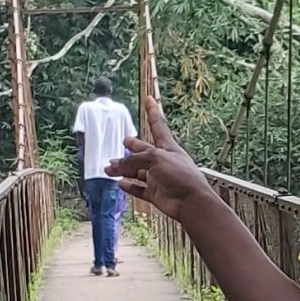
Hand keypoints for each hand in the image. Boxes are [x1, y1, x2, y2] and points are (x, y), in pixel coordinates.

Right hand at [110, 95, 210, 225]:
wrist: (190, 202)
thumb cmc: (180, 176)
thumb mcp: (155, 159)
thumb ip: (134, 160)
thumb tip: (117, 165)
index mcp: (167, 147)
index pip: (158, 125)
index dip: (152, 111)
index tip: (149, 98)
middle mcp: (162, 161)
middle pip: (142, 151)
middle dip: (132, 147)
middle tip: (123, 142)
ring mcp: (159, 178)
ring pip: (137, 172)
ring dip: (123, 169)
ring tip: (109, 168)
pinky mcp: (156, 194)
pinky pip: (139, 189)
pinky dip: (130, 187)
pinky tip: (120, 183)